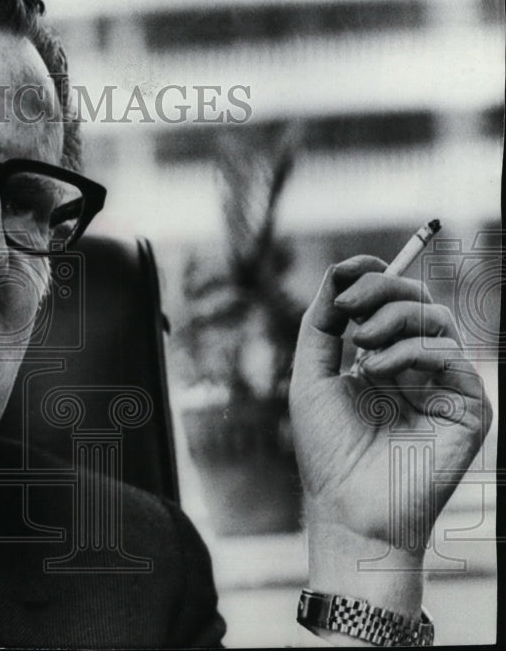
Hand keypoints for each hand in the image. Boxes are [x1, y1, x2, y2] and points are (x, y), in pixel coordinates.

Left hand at [289, 255, 490, 621]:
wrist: (348, 507)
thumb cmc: (327, 449)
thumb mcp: (311, 375)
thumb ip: (320, 322)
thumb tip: (340, 270)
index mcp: (382, 358)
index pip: (390, 300)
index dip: (373, 278)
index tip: (345, 278)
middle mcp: (417, 368)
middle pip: (416, 299)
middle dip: (381, 289)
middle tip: (348, 306)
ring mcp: (444, 386)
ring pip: (436, 318)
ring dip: (393, 318)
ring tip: (361, 346)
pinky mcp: (468, 407)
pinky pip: (448, 353)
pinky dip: (409, 350)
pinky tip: (379, 371)